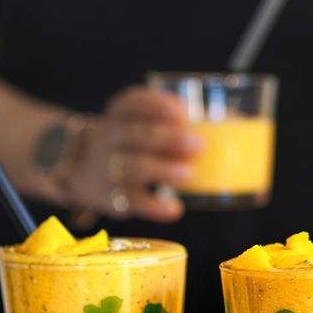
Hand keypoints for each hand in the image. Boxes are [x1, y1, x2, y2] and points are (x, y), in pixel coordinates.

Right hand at [65, 87, 202, 220]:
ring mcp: (107, 170)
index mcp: (117, 116)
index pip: (131, 103)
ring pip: (133, 168)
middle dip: (168, 139)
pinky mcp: (112, 199)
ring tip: (189, 174)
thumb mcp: (134, 123)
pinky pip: (133, 202)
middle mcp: (108, 140)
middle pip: (135, 135)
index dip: (156, 105)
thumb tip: (232, 119)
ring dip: (163, 170)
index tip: (183, 111)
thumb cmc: (127, 144)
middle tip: (200, 145)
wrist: (80, 171)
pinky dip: (155, 207)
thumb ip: (170, 121)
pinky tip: (175, 209)